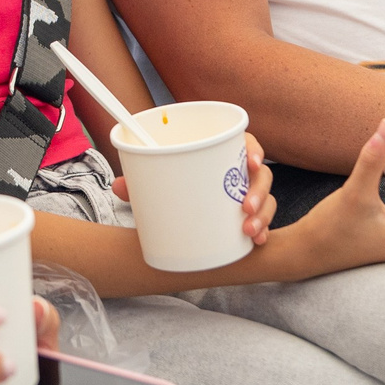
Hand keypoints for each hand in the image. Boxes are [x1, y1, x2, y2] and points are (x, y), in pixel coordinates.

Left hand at [114, 132, 276, 244]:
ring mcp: (247, 195)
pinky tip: (258, 241)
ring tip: (249, 231)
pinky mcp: (249, 216)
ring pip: (266, 200)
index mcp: (222, 153)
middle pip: (261, 175)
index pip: (246, 144)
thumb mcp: (159, 182)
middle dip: (258, 192)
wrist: (177, 209)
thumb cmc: (173, 185)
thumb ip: (141, 182)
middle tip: (245, 208)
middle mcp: (239, 173)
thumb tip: (117, 186)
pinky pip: (264, 221)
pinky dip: (263, 231)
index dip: (253, 150)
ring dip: (263, 215)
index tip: (251, 162)